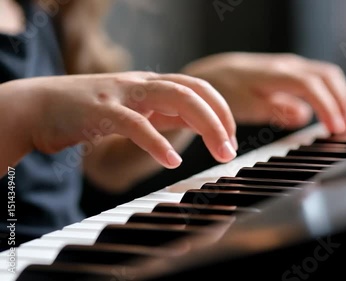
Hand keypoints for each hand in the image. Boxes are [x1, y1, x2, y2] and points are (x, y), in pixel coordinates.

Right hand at [3, 71, 237, 168]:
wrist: (37, 106)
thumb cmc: (87, 112)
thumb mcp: (134, 110)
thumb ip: (162, 114)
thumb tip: (192, 124)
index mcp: (150, 84)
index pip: (198, 88)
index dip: (220, 110)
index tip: (230, 138)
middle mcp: (141, 84)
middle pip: (193, 90)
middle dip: (220, 119)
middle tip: (231, 150)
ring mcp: (121, 94)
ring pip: (175, 97)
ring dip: (205, 124)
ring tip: (220, 153)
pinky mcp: (99, 111)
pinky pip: (135, 124)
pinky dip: (157, 142)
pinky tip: (172, 161)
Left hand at [182, 52, 345, 132]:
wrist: (214, 74)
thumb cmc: (227, 90)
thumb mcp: (246, 105)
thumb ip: (276, 110)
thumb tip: (304, 115)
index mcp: (277, 74)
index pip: (311, 86)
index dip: (327, 107)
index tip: (336, 129)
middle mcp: (288, 66)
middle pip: (328, 76)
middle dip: (343, 101)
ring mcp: (292, 66)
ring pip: (327, 76)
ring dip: (340, 97)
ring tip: (345, 122)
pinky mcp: (292, 72)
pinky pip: (320, 79)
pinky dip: (331, 94)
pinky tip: (330, 112)